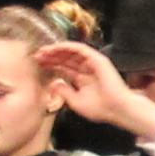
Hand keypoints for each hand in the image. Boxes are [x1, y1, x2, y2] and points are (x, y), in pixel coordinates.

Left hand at [40, 39, 154, 137]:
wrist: (117, 108)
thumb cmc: (100, 108)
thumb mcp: (75, 102)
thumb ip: (64, 91)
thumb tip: (54, 83)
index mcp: (81, 80)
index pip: (63, 68)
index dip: (51, 65)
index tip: (38, 64)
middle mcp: (86, 70)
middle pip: (65, 59)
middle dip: (51, 56)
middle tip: (38, 55)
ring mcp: (92, 63)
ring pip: (71, 52)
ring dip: (57, 50)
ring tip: (44, 51)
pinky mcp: (97, 59)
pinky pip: (80, 49)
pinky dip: (68, 47)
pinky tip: (56, 47)